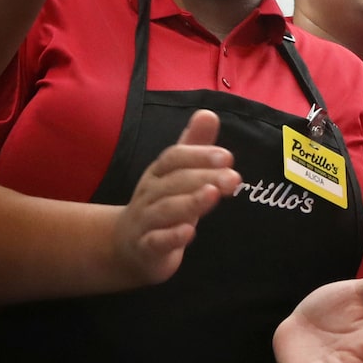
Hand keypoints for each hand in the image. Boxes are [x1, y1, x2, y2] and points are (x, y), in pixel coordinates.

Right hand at [105, 111, 239, 286]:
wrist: (128, 247)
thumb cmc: (161, 204)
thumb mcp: (177, 175)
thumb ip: (194, 147)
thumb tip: (209, 113)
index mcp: (159, 173)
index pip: (175, 157)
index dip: (199, 155)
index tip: (227, 157)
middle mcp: (150, 193)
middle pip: (175, 181)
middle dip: (204, 177)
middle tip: (234, 178)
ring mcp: (146, 221)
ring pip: (165, 209)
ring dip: (190, 202)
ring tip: (213, 196)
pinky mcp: (146, 248)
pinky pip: (156, 241)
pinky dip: (172, 237)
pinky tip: (189, 233)